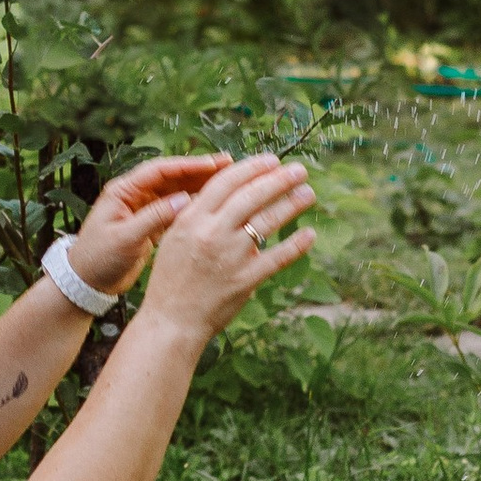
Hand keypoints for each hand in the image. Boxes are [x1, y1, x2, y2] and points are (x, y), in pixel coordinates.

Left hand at [65, 154, 231, 297]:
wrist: (85, 282)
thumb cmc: (98, 259)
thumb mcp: (126, 238)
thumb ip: (154, 218)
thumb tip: (185, 200)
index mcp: (123, 191)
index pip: (160, 170)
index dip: (188, 165)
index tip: (214, 164)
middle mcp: (134, 195)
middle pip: (172, 177)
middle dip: (199, 172)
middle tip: (229, 166)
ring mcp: (142, 208)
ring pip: (176, 192)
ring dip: (199, 187)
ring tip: (228, 183)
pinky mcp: (149, 223)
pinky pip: (175, 209)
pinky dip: (193, 206)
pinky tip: (213, 206)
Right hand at [131, 153, 314, 343]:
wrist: (171, 320)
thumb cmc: (172, 277)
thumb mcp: (174, 237)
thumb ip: (198, 213)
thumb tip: (229, 190)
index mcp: (192, 218)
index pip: (227, 181)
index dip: (253, 168)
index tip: (272, 160)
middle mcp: (212, 233)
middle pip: (252, 196)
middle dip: (280, 179)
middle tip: (299, 170)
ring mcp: (230, 256)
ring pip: (268, 221)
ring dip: (292, 204)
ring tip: (308, 193)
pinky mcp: (245, 279)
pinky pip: (277, 257)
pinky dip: (296, 244)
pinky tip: (309, 234)